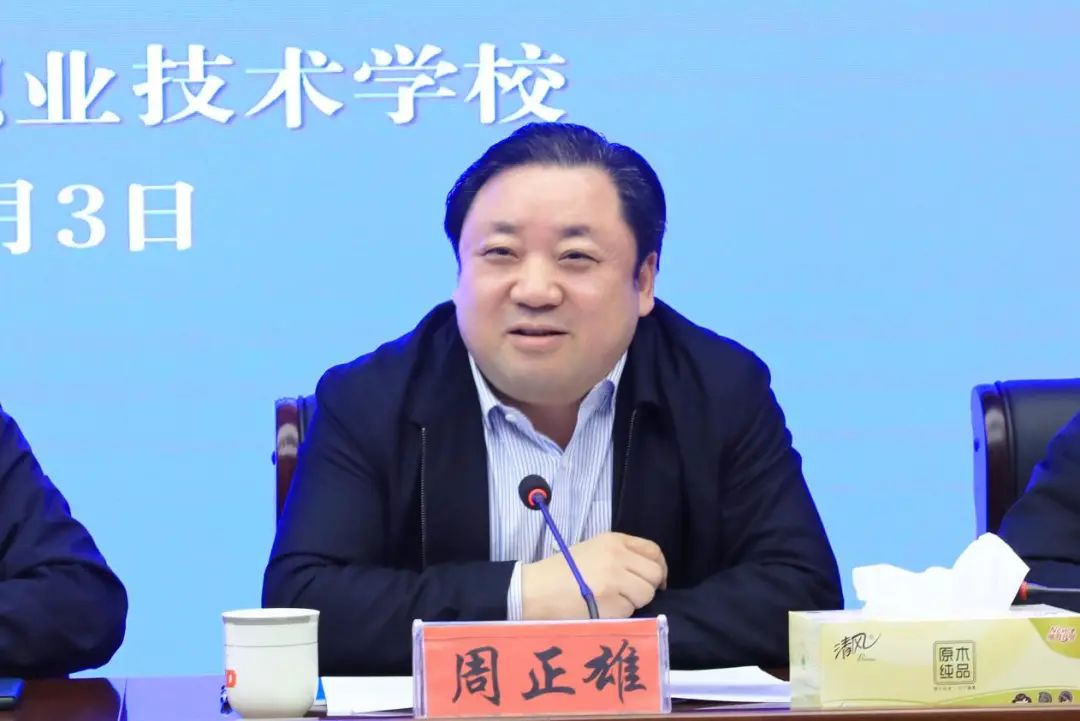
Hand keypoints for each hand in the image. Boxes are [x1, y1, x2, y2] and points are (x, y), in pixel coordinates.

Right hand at [521, 532, 666, 619]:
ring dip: (634, 602)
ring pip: (646, 594)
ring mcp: (615, 579)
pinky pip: (631, 610)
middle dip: (647, 587)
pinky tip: (602, 609)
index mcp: (613, 540)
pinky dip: (620, 614)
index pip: (653, 551)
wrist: (536, 591)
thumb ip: (621, 554)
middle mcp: (617, 556)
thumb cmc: (562, 572)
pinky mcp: (611, 602)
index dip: (660, 568)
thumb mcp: (593, 549)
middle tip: (630, 594)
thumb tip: (650, 572)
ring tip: (612, 601)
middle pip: (654, 574)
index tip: (656, 581)